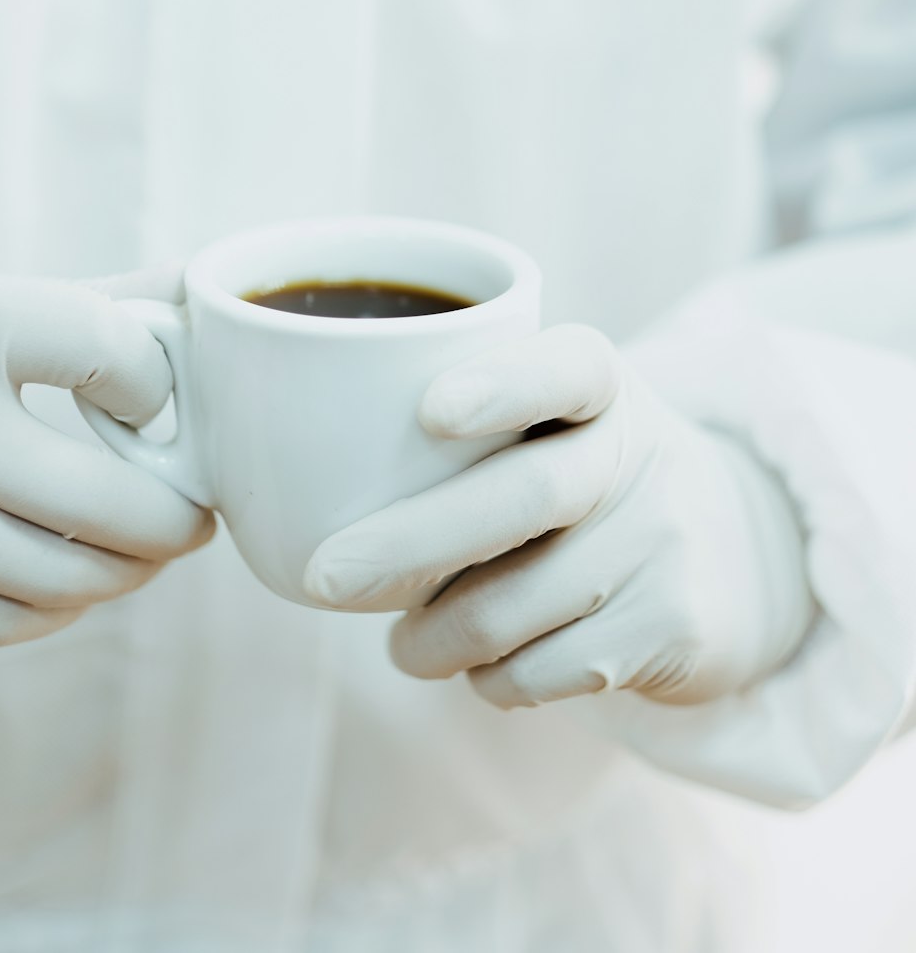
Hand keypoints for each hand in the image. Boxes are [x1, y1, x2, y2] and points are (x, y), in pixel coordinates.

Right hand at [0, 259, 213, 647]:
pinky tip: (65, 583)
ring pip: (66, 581)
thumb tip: (203, 291)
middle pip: (114, 505)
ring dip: (125, 571)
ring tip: (141, 548)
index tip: (157, 398)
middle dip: (179, 518)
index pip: (118, 355)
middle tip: (195, 511)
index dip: (160, 383)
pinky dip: (49, 609)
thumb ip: (101, 308)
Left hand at [305, 326, 812, 707]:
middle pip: (523, 498)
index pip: (566, 368)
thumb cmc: (587, 474)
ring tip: (403, 646)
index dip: (502, 387)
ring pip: (514, 605)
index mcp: (603, 383)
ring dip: (433, 638)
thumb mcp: (558, 420)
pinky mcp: (674, 627)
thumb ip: (467, 428)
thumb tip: (305, 492)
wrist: (740, 551)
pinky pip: (544, 670)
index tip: (429, 412)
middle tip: (325, 577)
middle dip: (409, 543)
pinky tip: (482, 665)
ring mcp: (664, 541)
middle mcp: (642, 452)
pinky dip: (489, 678)